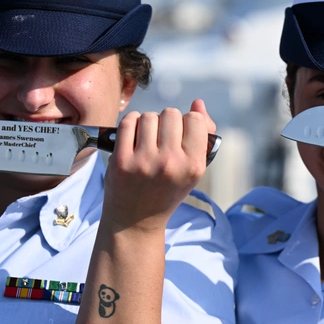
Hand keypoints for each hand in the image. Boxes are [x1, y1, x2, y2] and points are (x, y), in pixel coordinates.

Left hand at [101, 99, 214, 233]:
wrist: (135, 220)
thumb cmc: (167, 190)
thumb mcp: (192, 169)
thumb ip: (201, 136)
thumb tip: (198, 103)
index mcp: (193, 166)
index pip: (195, 120)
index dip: (188, 123)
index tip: (180, 135)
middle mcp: (171, 163)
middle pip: (171, 114)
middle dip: (166, 122)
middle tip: (161, 139)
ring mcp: (144, 161)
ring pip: (148, 116)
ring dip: (147, 123)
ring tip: (146, 140)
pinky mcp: (122, 160)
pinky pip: (128, 122)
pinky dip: (130, 124)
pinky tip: (132, 137)